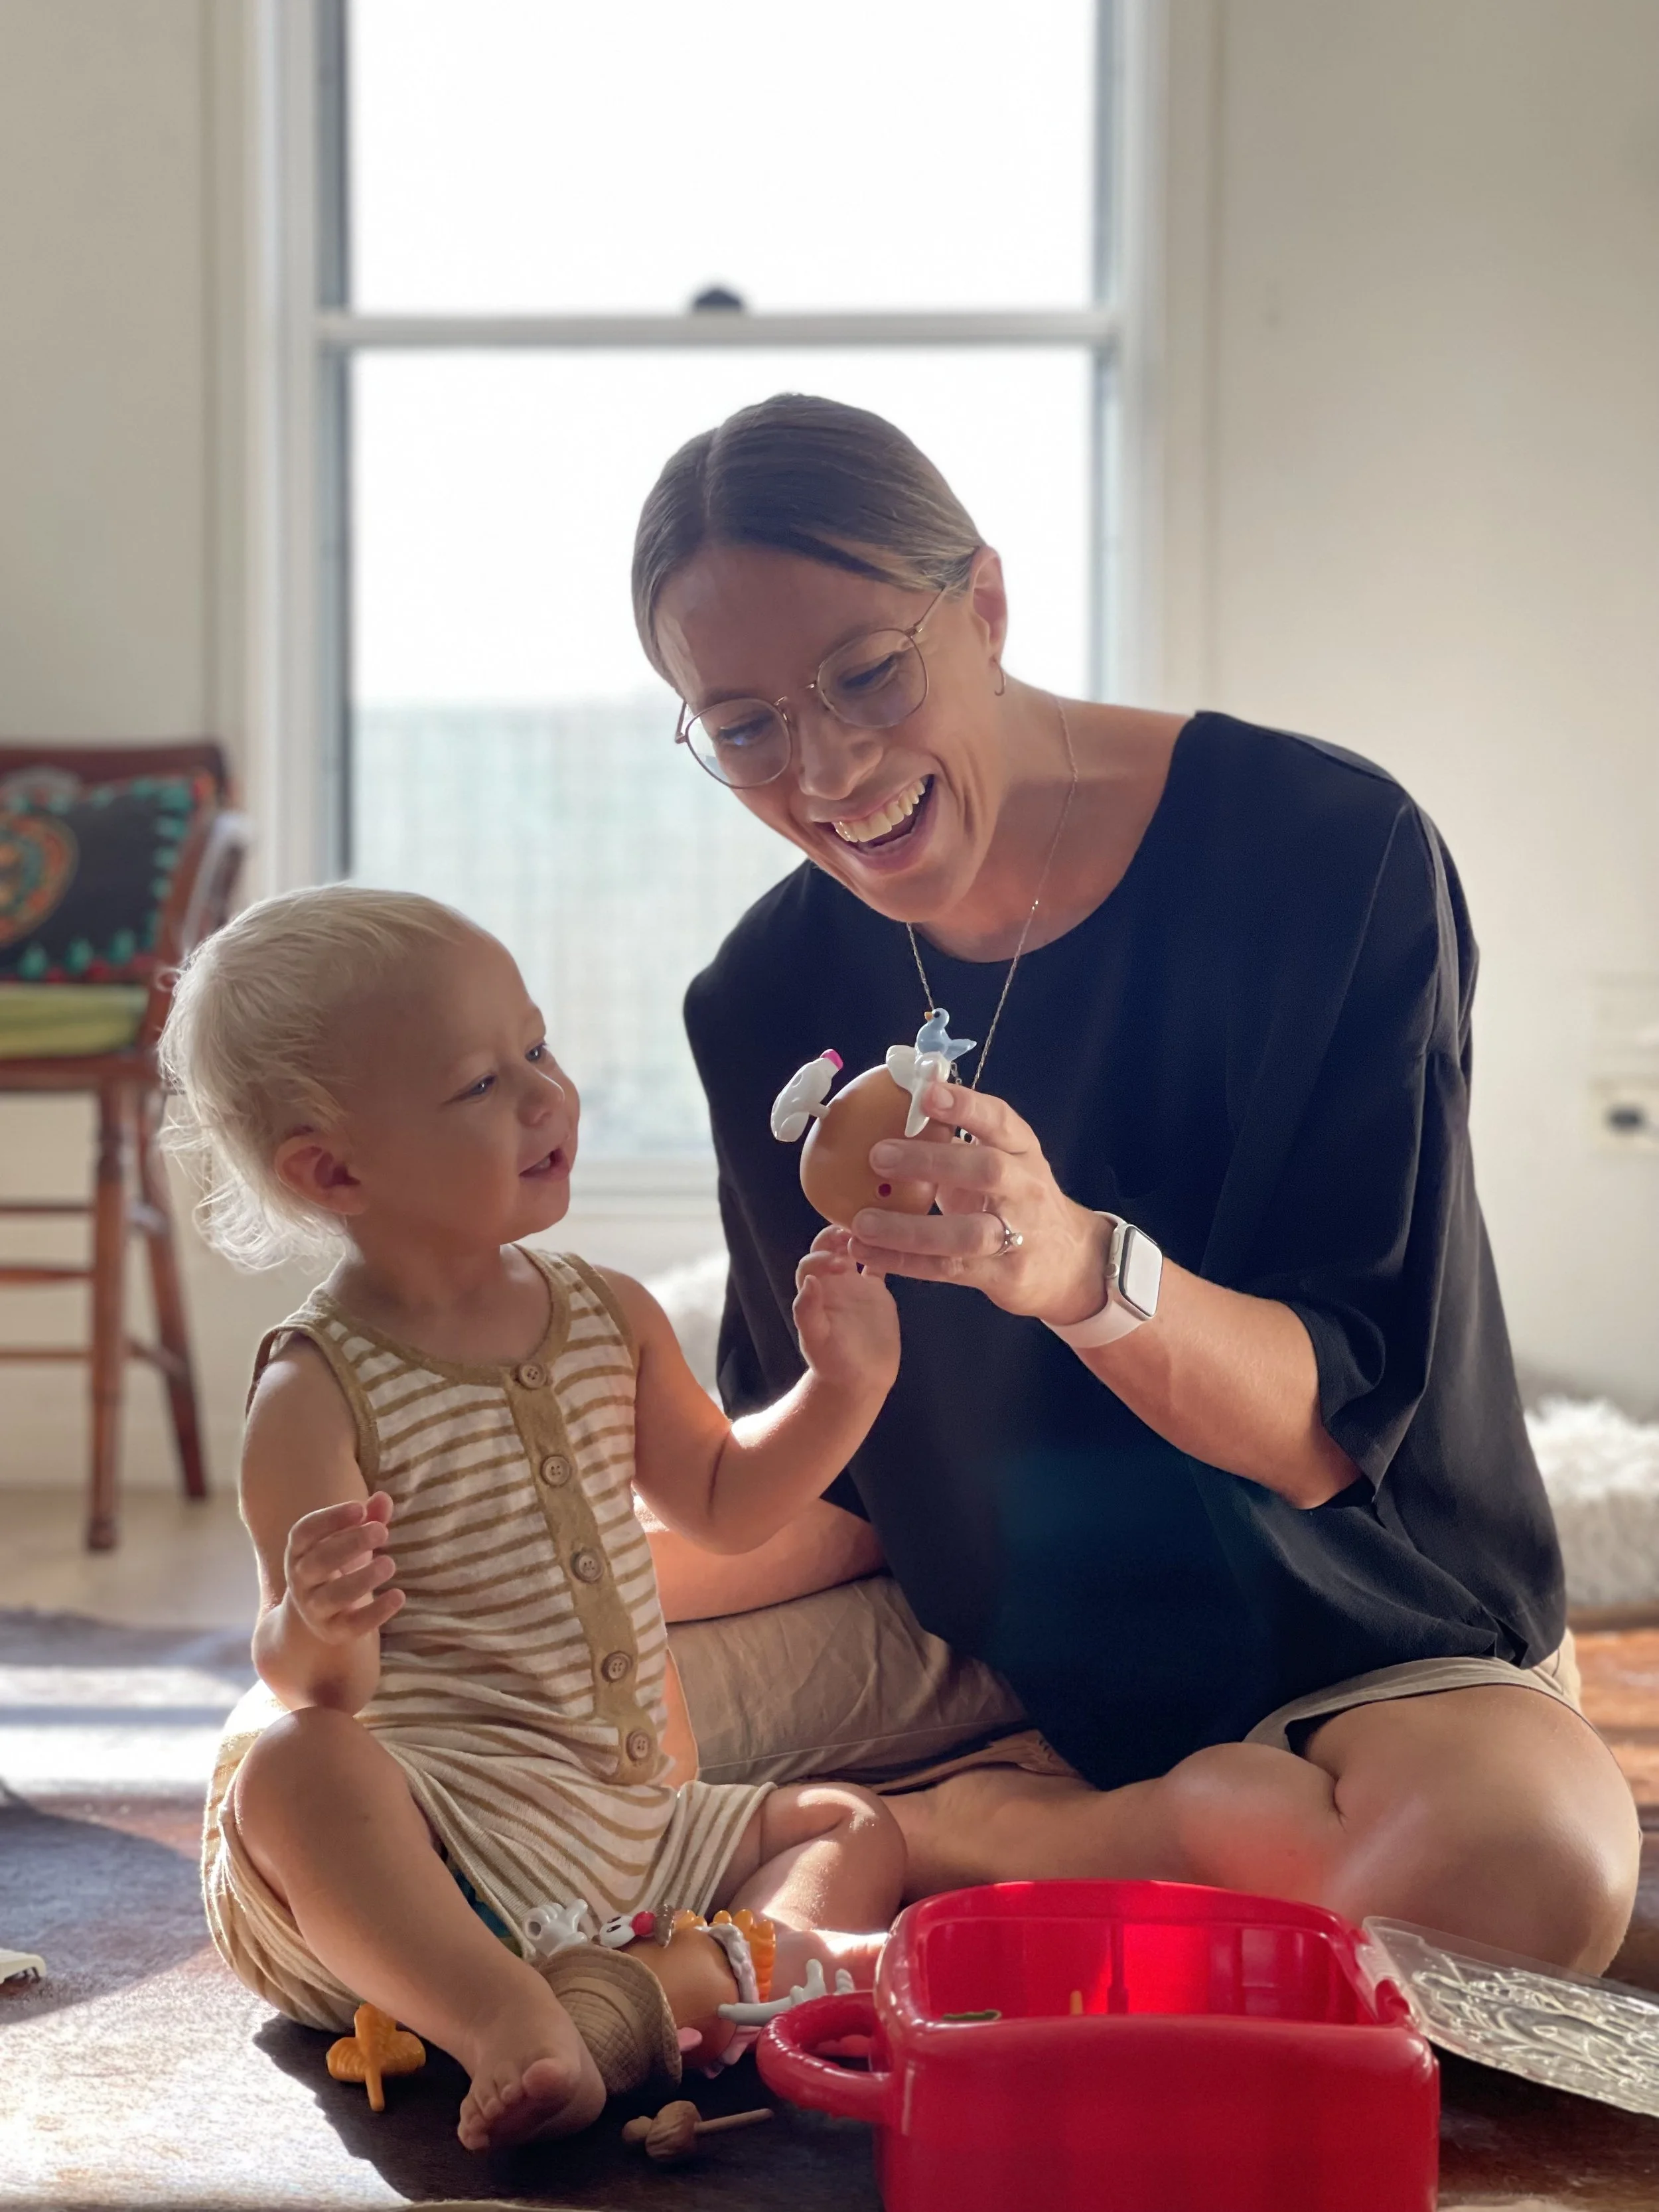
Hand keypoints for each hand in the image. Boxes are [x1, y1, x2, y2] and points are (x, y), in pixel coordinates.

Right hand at [283, 1491, 403, 1644]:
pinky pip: (351, 1625)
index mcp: (299, 1551)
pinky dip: (375, 1613)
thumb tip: (383, 1498)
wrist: (320, 1614)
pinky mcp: (333, 1631)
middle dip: (350, 1544)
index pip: (304, 1532)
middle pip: (319, 1561)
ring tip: (389, 1564)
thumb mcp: (350, 1539)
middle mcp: (300, 1579)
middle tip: (381, 1531)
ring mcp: (314, 1608)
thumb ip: (367, 1518)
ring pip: (332, 1596)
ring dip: (362, 1579)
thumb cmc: (339, 1564)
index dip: (330, 1518)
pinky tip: (398, 1596)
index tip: (359, 1508)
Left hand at [793, 1225, 900, 1396]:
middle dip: (839, 1237)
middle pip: (830, 1247)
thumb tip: (809, 1281)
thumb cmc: (832, 1363)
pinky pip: (879, 1266)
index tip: (839, 1262)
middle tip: (856, 1236)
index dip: (821, 1255)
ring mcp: (855, 1285)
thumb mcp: (816, 1340)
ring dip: (861, 1238)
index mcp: (815, 1292)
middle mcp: (832, 1284)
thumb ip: (807, 1311)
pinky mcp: (876, 1292)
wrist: (858, 1381)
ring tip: (876, 1232)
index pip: (811, 1261)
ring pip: (854, 1251)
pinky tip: (896, 1245)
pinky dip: (886, 1253)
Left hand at [846, 1082, 1111, 1323]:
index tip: (927, 1092)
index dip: (965, 1105)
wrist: (1068, 1261)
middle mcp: (1025, 1189)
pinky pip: (947, 1269)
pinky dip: (903, 1263)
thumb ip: (957, 1138)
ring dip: (909, 1229)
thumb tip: (899, 1101)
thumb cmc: (1016, 1199)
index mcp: (1022, 1150)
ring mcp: (1018, 1236)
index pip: (999, 1120)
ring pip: (965, 1233)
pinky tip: (866, 1252)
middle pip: (986, 1171)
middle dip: (931, 1161)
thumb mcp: (1001, 1160)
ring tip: (862, 1221)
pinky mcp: (1002, 1275)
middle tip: (878, 1155)